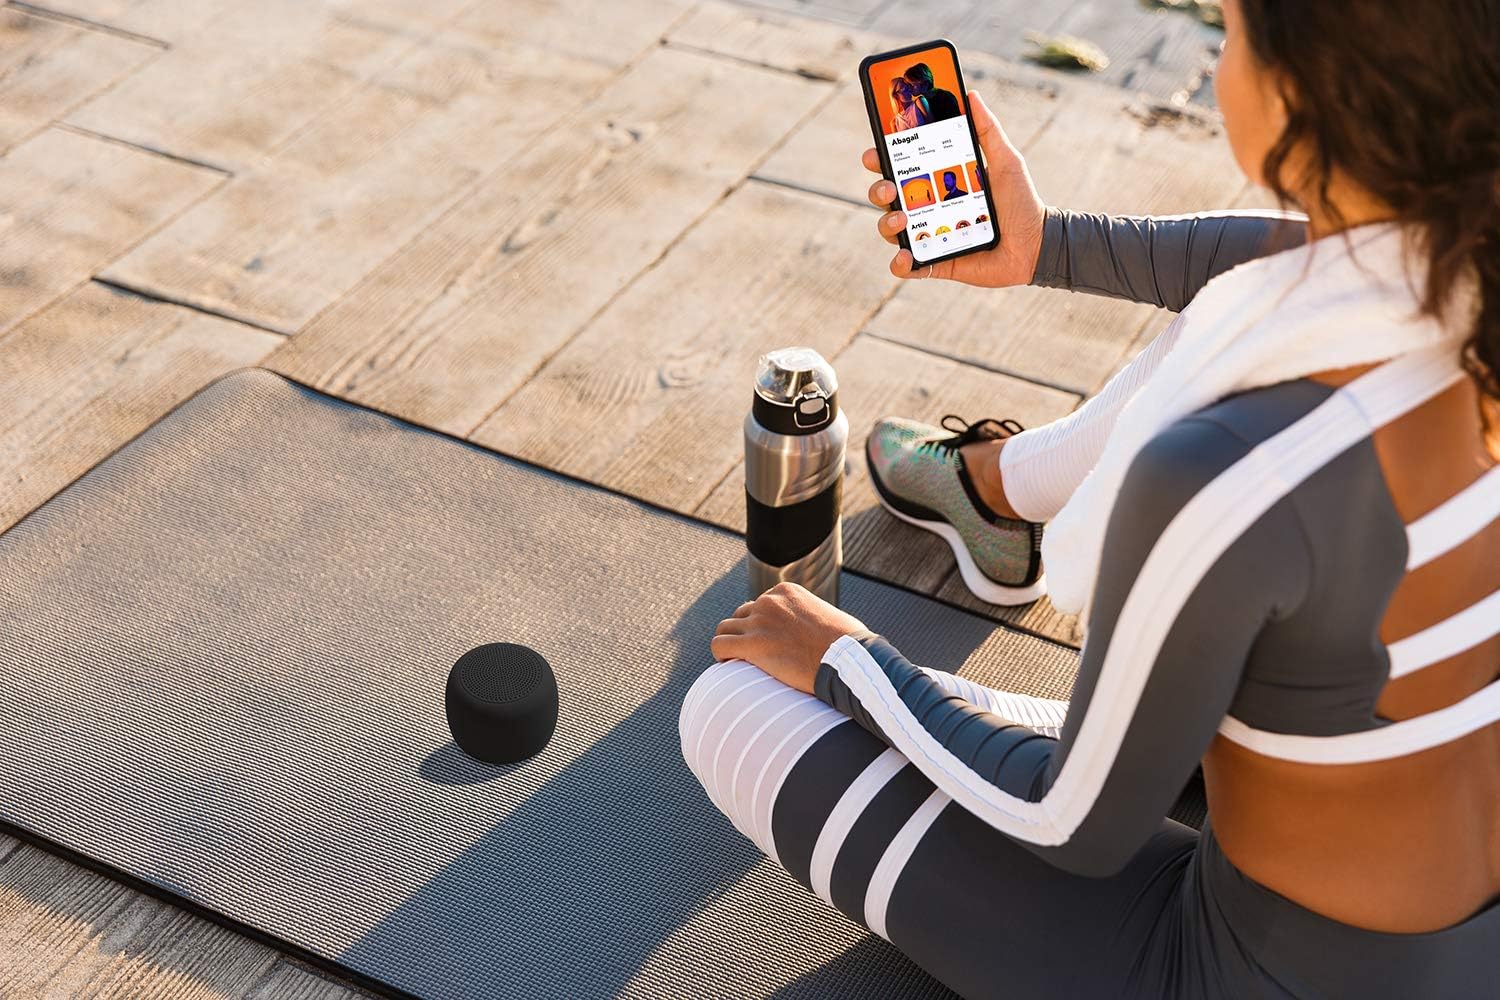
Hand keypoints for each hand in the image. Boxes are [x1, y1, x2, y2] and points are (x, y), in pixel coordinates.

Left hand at [711, 583, 868, 693]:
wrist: (846, 658)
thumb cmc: (847, 644)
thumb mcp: (829, 616)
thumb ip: (813, 617)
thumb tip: (815, 631)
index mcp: (787, 591)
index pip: (761, 603)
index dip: (762, 624)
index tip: (769, 641)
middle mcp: (769, 601)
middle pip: (742, 614)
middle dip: (746, 632)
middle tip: (755, 653)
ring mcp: (759, 622)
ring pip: (725, 628)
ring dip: (730, 643)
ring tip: (737, 660)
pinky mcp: (753, 645)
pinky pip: (719, 645)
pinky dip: (720, 654)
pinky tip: (728, 664)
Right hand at [863, 90, 1046, 285]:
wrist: (1036, 244)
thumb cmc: (1021, 201)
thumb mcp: (1006, 160)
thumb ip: (988, 130)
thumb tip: (971, 95)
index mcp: (937, 181)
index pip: (900, 168)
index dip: (880, 159)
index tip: (875, 152)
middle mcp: (927, 208)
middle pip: (886, 197)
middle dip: (878, 189)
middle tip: (890, 187)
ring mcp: (928, 236)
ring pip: (890, 230)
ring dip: (887, 223)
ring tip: (902, 219)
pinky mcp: (935, 263)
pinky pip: (906, 266)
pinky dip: (900, 263)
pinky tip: (906, 255)